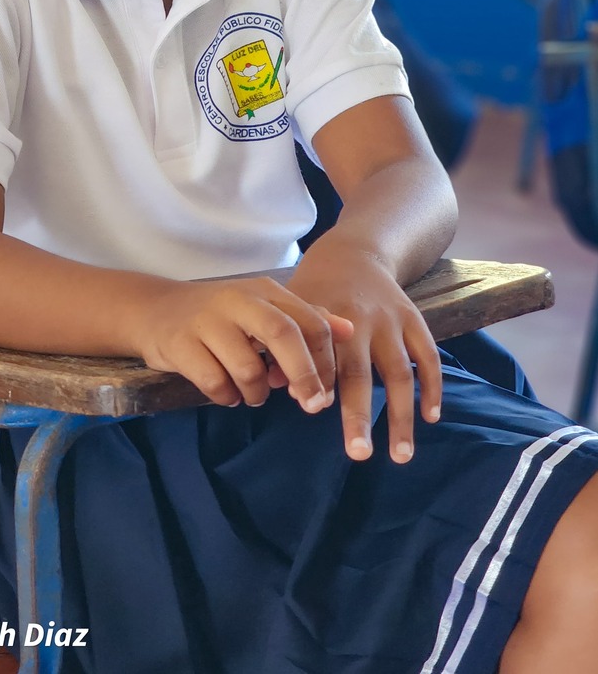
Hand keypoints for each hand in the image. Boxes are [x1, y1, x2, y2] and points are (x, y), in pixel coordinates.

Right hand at [135, 276, 353, 412]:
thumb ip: (304, 318)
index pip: (309, 322)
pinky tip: (226, 392)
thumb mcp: (263, 309)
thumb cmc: (220, 315)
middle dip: (304, 375)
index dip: (325, 360)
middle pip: (283, 336)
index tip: (329, 392)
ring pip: (248, 368)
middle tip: (312, 405)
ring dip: (257, 392)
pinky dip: (226, 396)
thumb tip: (350, 329)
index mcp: (264, 291)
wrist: (155, 309)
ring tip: (252, 393)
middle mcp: (238, 300)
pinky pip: (215, 382)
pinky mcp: (180, 343)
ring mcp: (207, 321)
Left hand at [287, 246, 441, 463]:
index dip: (318, 383)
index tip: (316, 411)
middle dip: (358, 413)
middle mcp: (360, 320)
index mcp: (325, 316)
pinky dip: (432, 387)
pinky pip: (428, 357)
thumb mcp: (294, 304)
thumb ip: (286, 344)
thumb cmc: (316, 287)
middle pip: (359, 372)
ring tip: (400, 455)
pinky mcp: (414, 319)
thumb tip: (273, 385)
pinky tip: (430, 418)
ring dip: (401, 415)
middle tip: (358, 453)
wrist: (356, 251)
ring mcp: (391, 321)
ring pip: (399, 373)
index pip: (321, 358)